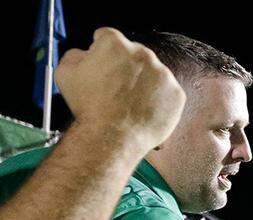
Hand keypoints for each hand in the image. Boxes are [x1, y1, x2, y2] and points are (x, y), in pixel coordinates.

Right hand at [56, 28, 185, 153]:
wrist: (111, 137)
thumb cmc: (86, 106)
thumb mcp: (65, 73)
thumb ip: (77, 55)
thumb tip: (88, 54)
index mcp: (114, 43)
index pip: (107, 38)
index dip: (100, 54)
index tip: (101, 69)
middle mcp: (143, 53)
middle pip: (133, 55)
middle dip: (124, 68)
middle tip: (115, 90)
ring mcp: (164, 74)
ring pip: (152, 74)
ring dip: (143, 83)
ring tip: (129, 104)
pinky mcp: (177, 94)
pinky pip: (167, 93)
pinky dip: (158, 100)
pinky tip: (143, 111)